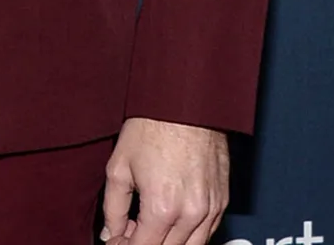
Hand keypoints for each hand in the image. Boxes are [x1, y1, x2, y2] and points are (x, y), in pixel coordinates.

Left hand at [101, 117, 228, 244]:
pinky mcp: (223, 200)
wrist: (184, 103)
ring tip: (148, 227)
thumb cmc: (151, 128)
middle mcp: (191, 214)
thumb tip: (110, 233)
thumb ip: (113, 207)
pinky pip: (208, 231)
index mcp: (162, 208)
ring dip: (169, 242)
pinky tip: (171, 221)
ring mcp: (211, 209)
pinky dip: (189, 234)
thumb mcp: (118, 167)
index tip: (116, 241)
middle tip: (128, 233)